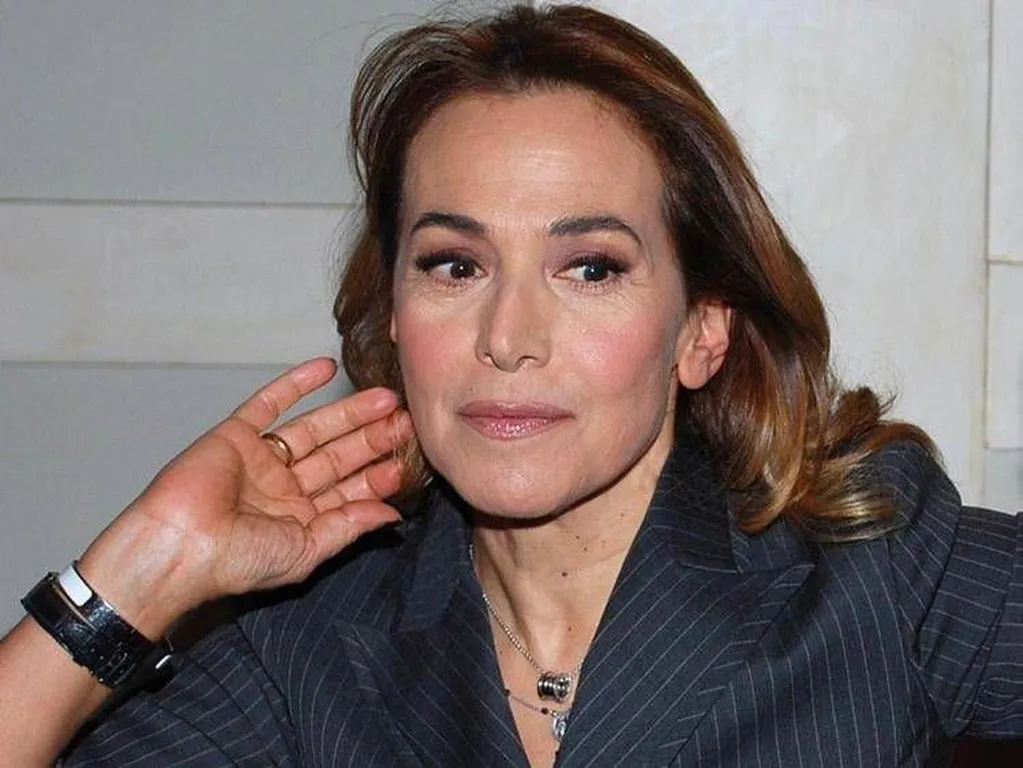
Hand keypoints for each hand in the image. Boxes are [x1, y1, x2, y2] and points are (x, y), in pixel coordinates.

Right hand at [77, 358, 412, 635]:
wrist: (176, 546)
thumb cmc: (235, 561)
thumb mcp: (306, 550)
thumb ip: (348, 528)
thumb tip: (391, 516)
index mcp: (299, 520)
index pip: (349, 492)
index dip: (378, 476)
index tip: (407, 460)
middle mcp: (282, 488)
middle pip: (338, 456)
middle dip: (371, 439)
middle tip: (405, 421)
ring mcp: (259, 459)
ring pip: (314, 429)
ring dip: (348, 412)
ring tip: (385, 398)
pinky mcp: (234, 435)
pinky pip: (269, 403)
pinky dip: (296, 384)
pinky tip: (326, 369)